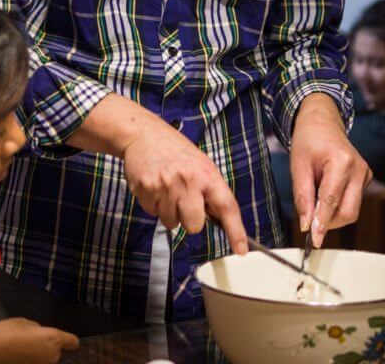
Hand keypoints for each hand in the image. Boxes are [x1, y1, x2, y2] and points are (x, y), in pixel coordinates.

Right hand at [0, 317, 78, 363]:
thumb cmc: (3, 334)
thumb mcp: (23, 322)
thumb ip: (38, 329)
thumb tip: (41, 334)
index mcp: (52, 338)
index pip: (72, 342)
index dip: (69, 340)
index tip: (65, 340)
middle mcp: (51, 356)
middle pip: (57, 351)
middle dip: (48, 346)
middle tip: (30, 340)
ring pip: (46, 360)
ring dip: (39, 355)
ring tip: (21, 349)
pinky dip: (30, 361)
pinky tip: (17, 356)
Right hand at [120, 115, 248, 253]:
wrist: (143, 134)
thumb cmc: (175, 151)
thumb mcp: (201, 164)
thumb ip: (209, 190)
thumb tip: (218, 218)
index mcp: (207, 174)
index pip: (227, 207)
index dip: (236, 231)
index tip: (241, 250)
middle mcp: (188, 181)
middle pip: (195, 225)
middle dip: (189, 219)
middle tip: (183, 200)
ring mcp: (165, 186)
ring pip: (172, 223)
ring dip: (169, 211)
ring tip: (166, 188)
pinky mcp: (146, 190)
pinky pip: (153, 213)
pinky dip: (154, 204)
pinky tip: (154, 186)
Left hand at [289, 94, 370, 246]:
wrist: (323, 121)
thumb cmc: (309, 139)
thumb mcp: (298, 166)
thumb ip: (302, 196)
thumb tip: (306, 225)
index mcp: (342, 162)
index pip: (331, 201)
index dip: (322, 223)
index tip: (313, 240)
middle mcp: (359, 169)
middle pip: (348, 212)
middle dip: (329, 222)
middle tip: (309, 218)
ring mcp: (366, 174)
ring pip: (352, 210)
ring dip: (332, 213)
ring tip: (316, 194)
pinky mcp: (366, 179)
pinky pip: (353, 201)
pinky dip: (337, 204)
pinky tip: (326, 189)